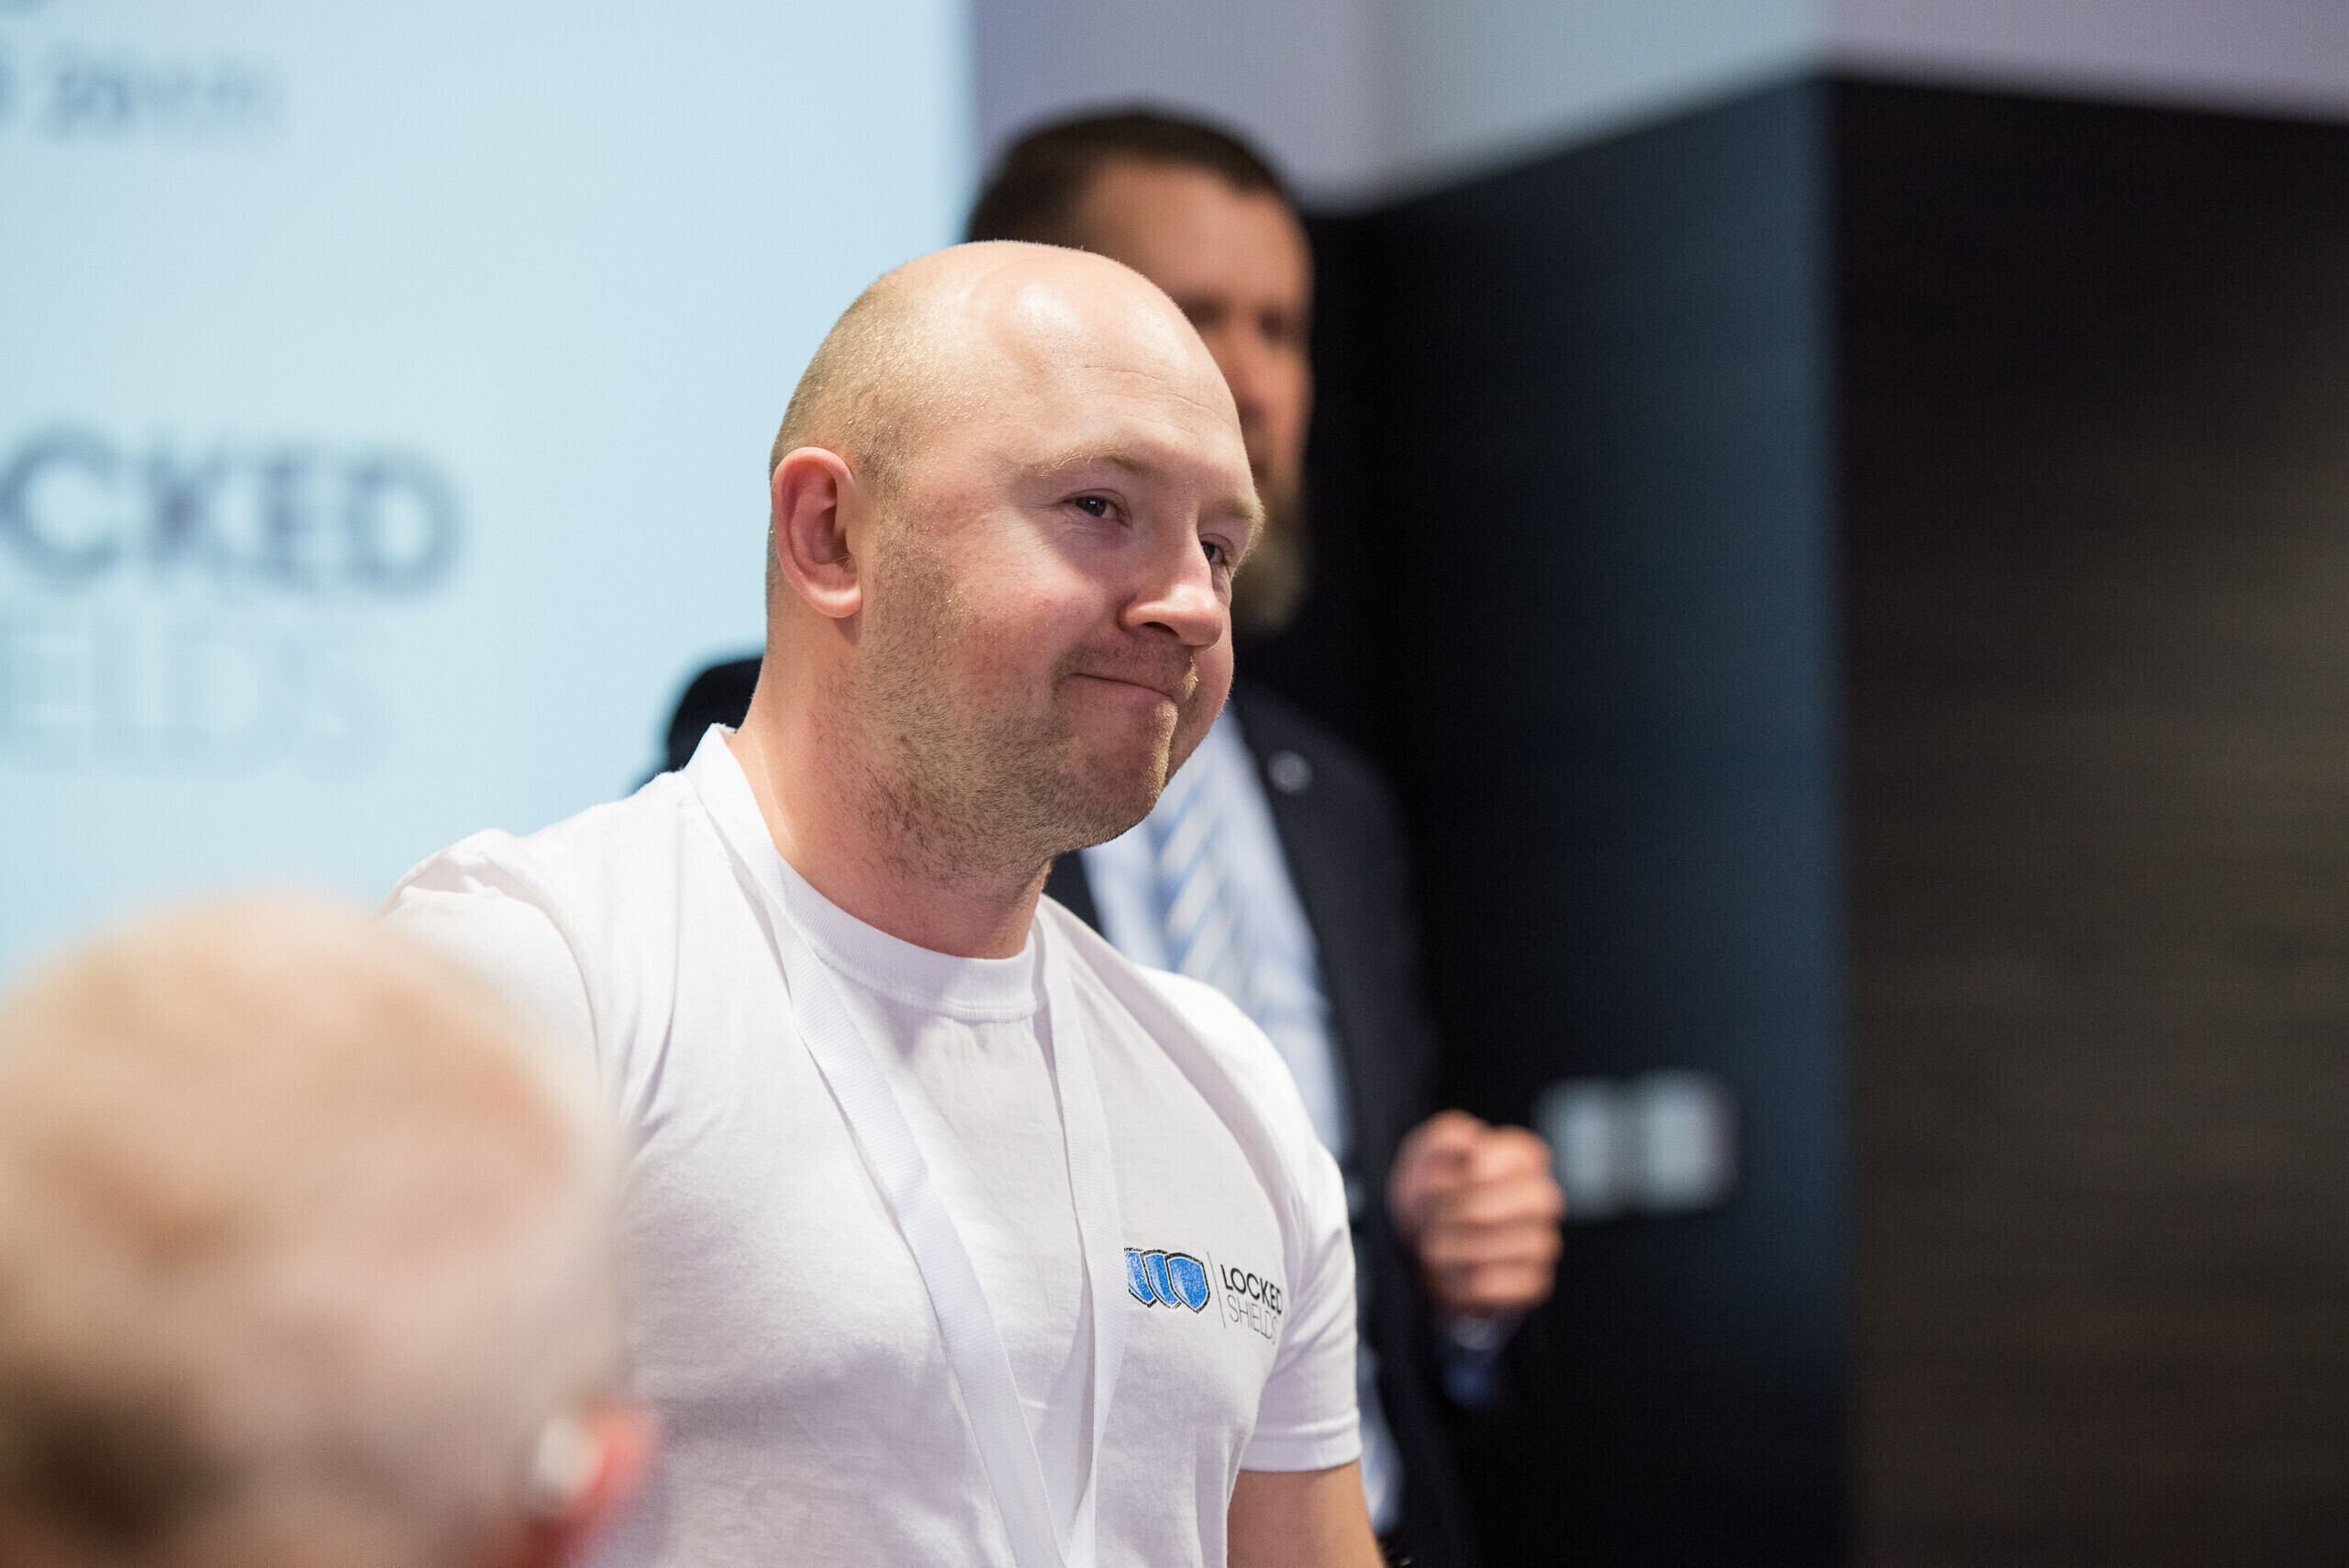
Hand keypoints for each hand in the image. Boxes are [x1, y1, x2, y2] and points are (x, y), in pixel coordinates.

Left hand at [1387, 1109, 1564, 1323]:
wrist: (1417, 1251)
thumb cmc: (1429, 1197)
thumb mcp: (1424, 1157)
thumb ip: (1446, 1137)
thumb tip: (1473, 1137)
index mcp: (1521, 1158)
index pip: (1525, 1155)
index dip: (1480, 1168)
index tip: (1450, 1178)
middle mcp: (1541, 1198)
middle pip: (1532, 1199)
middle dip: (1471, 1209)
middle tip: (1435, 1216)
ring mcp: (1542, 1242)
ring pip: (1523, 1245)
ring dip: (1462, 1249)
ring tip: (1433, 1247)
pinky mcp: (1534, 1282)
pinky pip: (1511, 1286)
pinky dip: (1468, 1283)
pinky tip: (1449, 1274)